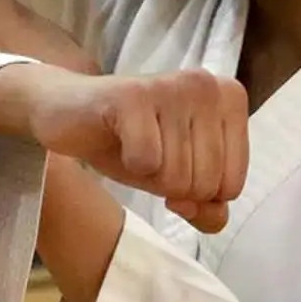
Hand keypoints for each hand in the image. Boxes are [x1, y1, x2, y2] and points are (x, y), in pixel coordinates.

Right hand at [0, 67, 249, 226]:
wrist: (69, 113)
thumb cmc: (133, 143)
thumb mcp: (179, 180)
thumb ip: (208, 206)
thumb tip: (212, 216)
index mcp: (230, 99)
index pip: (231, 186)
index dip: (196, 195)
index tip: (172, 167)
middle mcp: (207, 85)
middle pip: (205, 183)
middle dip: (170, 187)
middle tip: (148, 158)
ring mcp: (171, 86)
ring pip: (176, 177)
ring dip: (148, 176)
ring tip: (133, 147)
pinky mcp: (133, 95)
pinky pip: (146, 162)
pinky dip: (128, 165)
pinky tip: (119, 141)